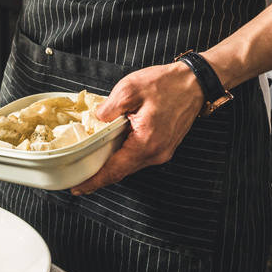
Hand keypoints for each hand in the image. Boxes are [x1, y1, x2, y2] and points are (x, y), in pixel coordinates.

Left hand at [70, 61, 205, 195]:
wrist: (194, 82)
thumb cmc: (165, 84)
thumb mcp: (129, 90)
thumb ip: (108, 109)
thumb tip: (95, 121)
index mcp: (146, 143)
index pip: (115, 170)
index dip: (94, 182)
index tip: (77, 189)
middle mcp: (156, 153)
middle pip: (121, 171)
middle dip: (99, 174)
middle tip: (77, 174)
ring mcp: (162, 152)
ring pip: (130, 164)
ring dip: (112, 164)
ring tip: (90, 161)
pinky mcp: (165, 146)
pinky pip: (139, 156)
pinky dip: (124, 155)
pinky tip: (111, 147)